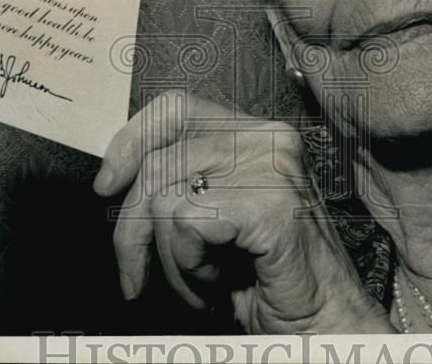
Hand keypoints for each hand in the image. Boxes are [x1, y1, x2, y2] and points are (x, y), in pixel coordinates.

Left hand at [93, 90, 392, 333]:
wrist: (325, 324)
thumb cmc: (267, 276)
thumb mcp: (216, 213)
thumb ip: (183, 180)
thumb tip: (112, 175)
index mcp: (258, 132)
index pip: (175, 107)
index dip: (131, 140)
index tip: (106, 185)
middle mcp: (269, 137)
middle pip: (159, 160)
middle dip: (133, 227)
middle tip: (135, 274)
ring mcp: (272, 167)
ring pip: (166, 198)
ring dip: (168, 259)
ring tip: (201, 281)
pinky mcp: (270, 204)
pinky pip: (186, 225)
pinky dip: (188, 266)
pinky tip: (216, 284)